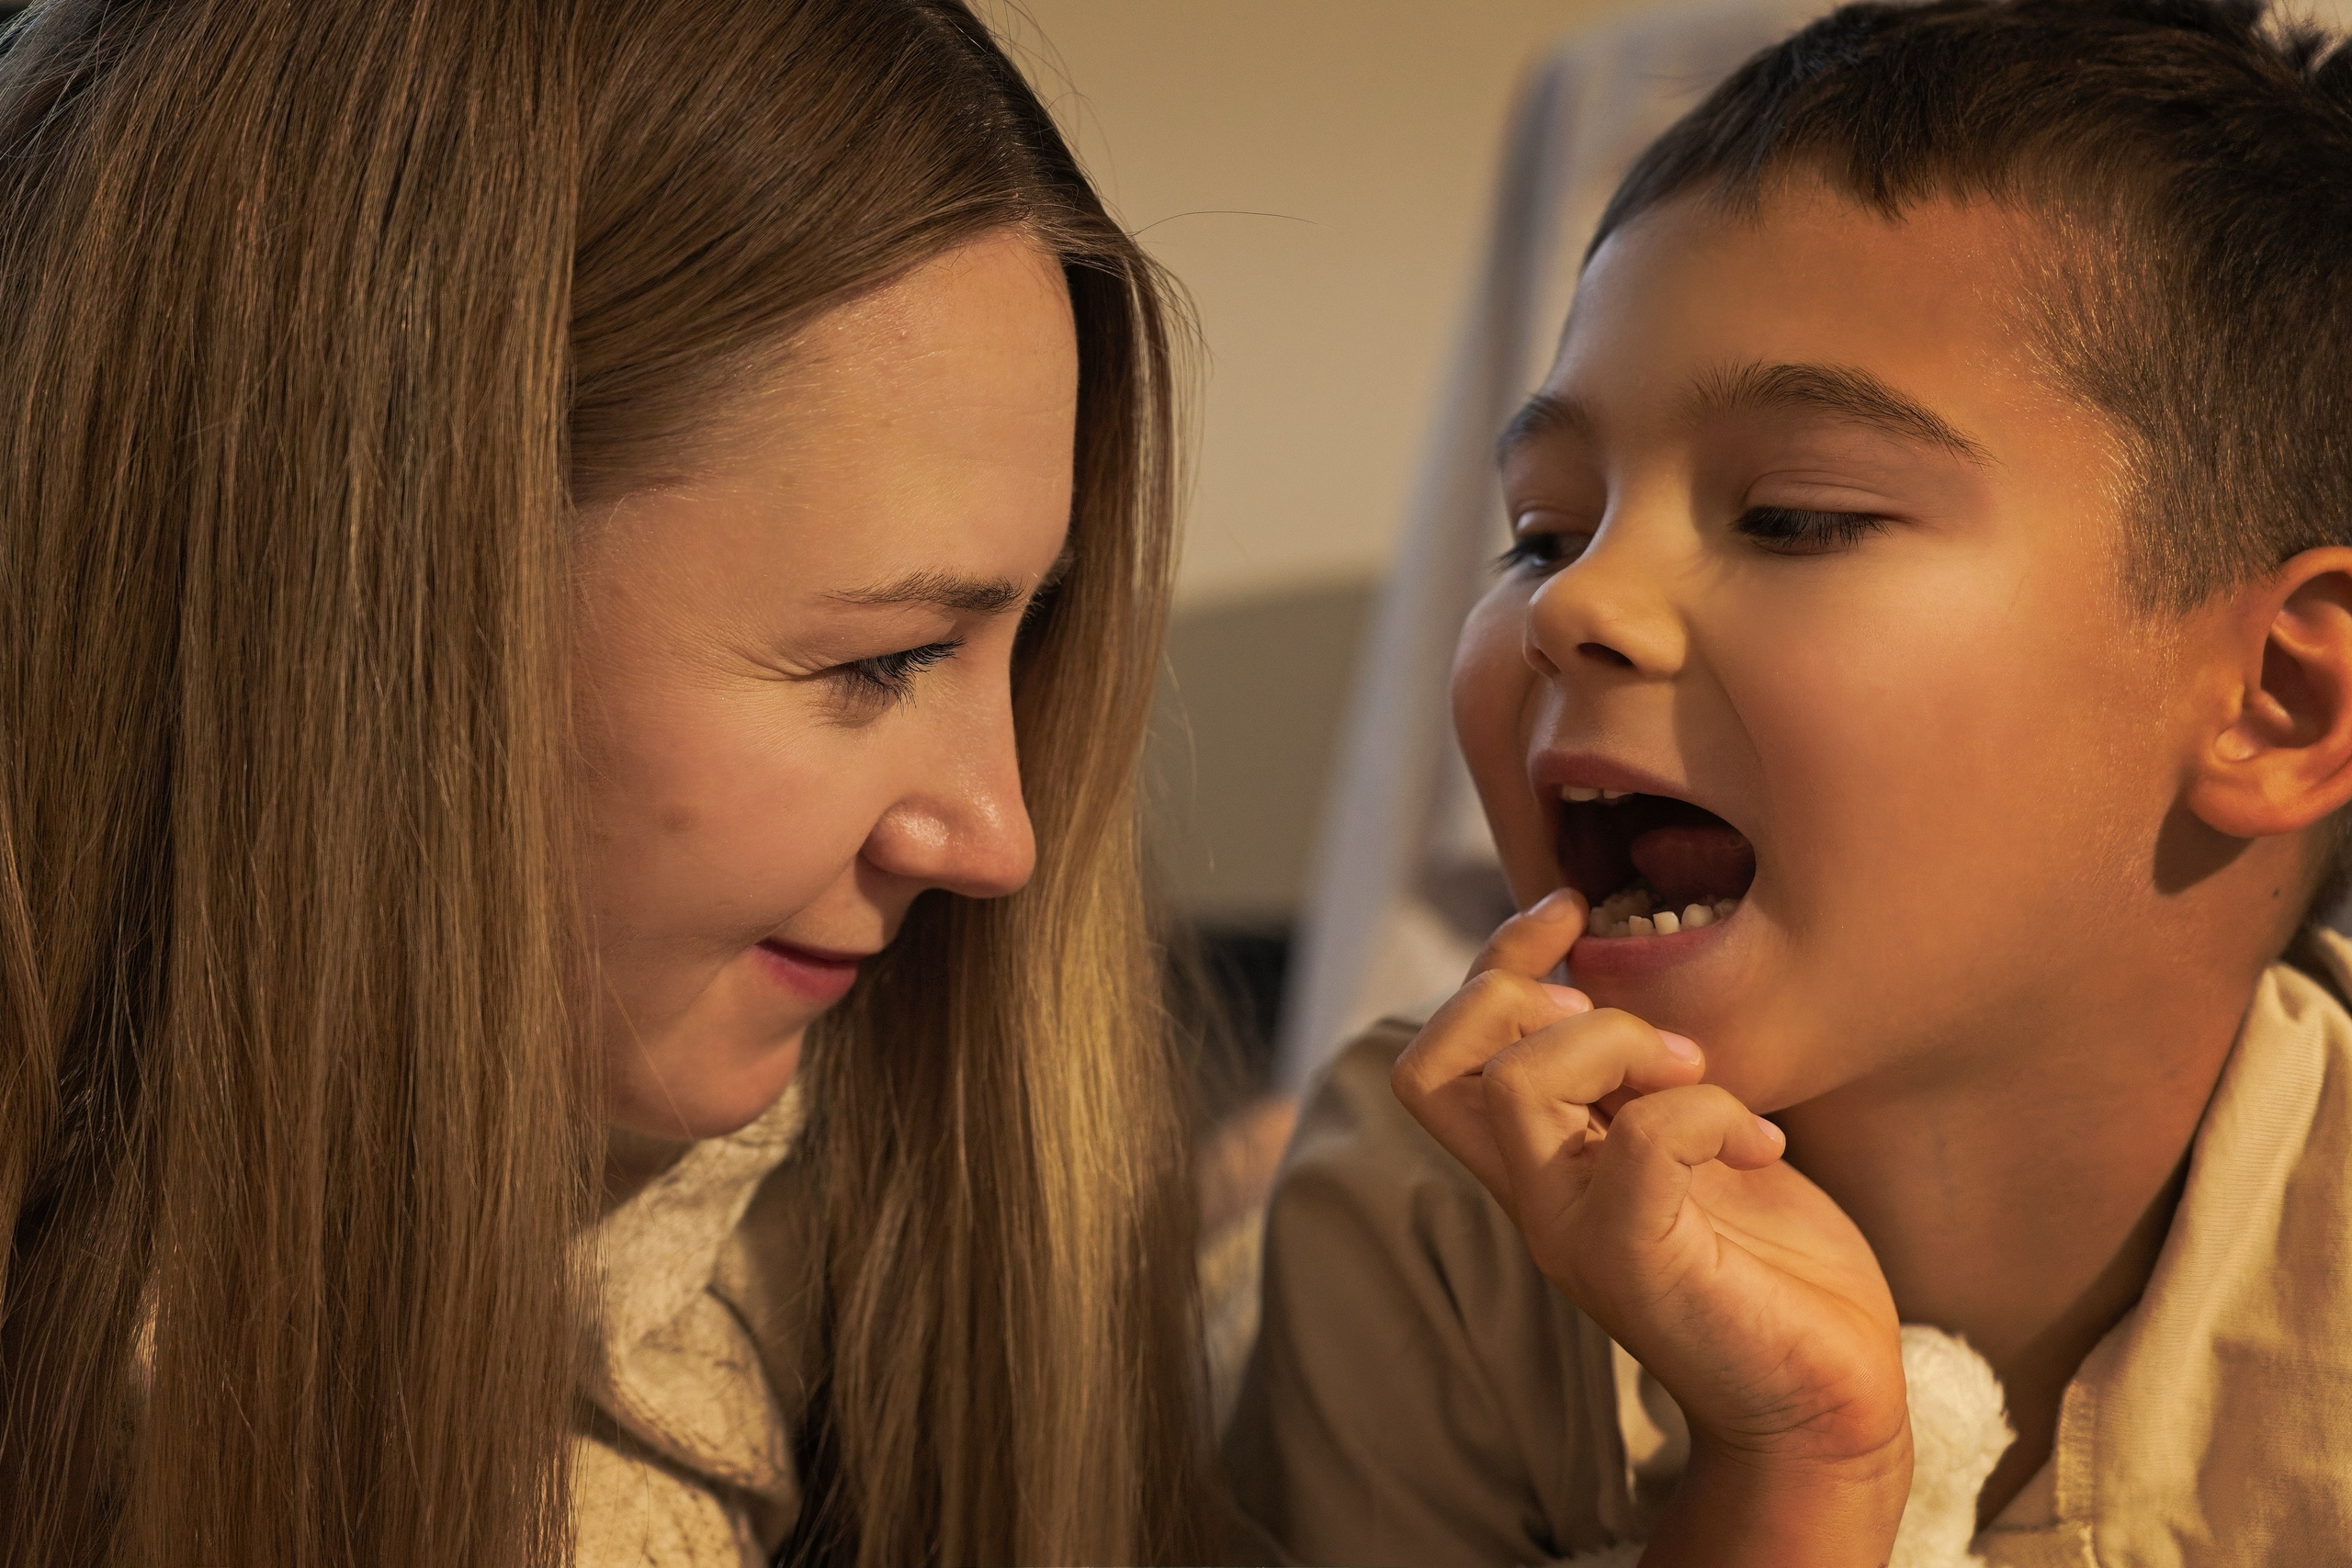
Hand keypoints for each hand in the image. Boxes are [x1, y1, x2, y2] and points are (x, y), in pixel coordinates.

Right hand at [1391, 888, 1910, 1564]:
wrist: (1829, 1395)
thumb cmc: (1774, 1266)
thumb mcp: (1698, 1136)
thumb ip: (1649, 1077)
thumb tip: (1641, 978)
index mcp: (1541, 1161)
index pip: (1444, 1050)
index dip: (1494, 959)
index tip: (1574, 911)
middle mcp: (1535, 1194)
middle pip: (1435, 1062)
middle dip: (1526, 992)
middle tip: (1630, 1021)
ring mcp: (1576, 1232)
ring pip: (1519, 1084)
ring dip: (1620, 1041)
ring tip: (1700, 1071)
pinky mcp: (1638, 1263)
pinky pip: (1640, 1141)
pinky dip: (1708, 1109)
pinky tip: (1761, 1140)